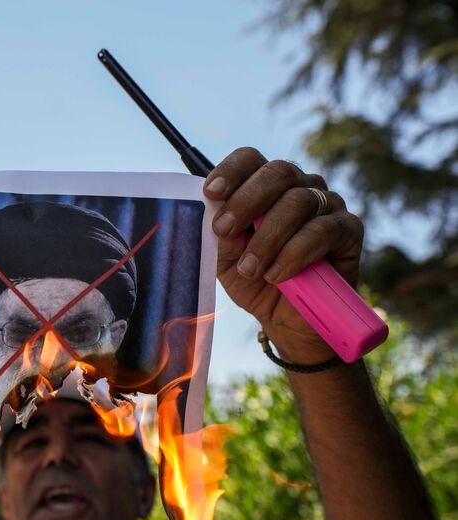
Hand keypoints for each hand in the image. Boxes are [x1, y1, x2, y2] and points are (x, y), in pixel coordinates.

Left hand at [203, 147, 363, 362]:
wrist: (287, 320)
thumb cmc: (254, 280)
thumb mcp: (226, 259)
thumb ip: (220, 234)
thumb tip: (213, 210)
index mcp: (265, 187)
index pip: (251, 159)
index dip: (231, 170)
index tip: (211, 192)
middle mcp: (299, 187)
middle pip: (277, 172)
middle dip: (245, 201)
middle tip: (223, 231)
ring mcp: (327, 204)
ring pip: (298, 202)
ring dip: (267, 237)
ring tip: (250, 269)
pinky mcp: (349, 229)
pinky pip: (322, 230)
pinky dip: (293, 254)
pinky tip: (276, 275)